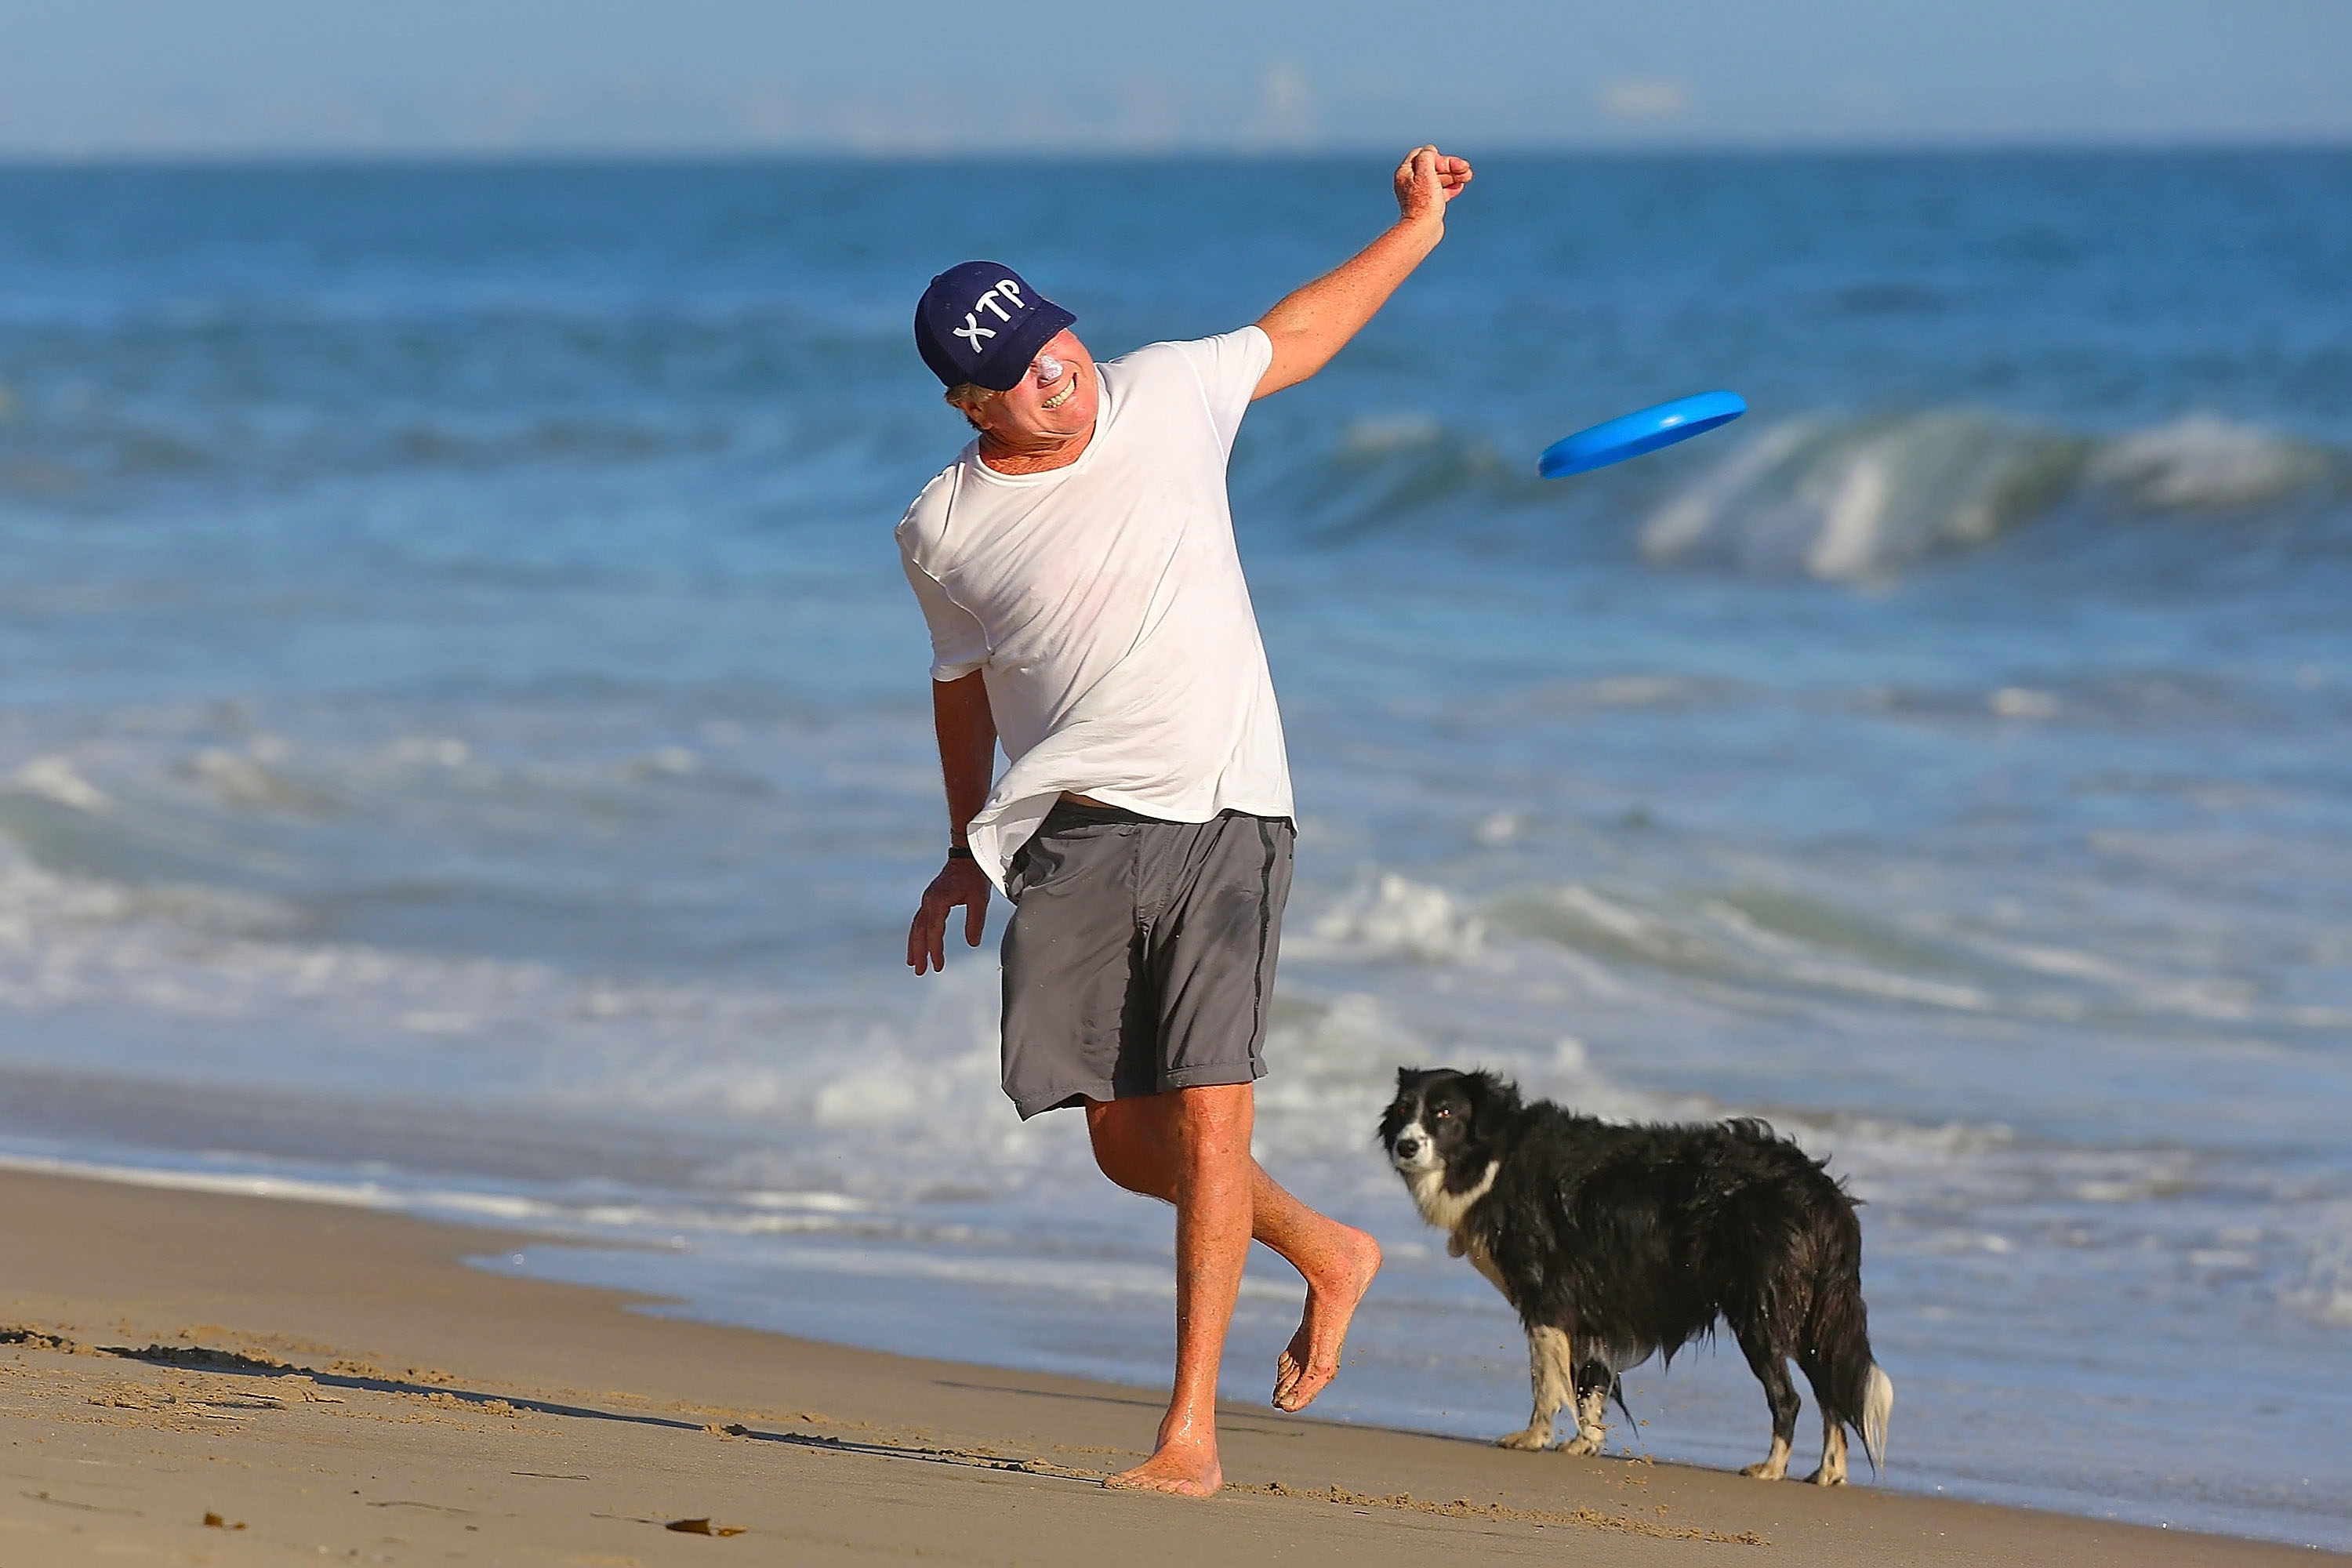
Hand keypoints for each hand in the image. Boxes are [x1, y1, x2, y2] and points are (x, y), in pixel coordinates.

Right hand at [907, 855, 991, 974]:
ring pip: (916, 926)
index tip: (938, 967)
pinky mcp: (931, 898)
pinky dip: (917, 934)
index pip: (934, 932)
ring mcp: (928, 899)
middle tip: (919, 971)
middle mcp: (928, 901)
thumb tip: (972, 944)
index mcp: (938, 902)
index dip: (935, 951)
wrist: (967, 855)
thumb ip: (975, 921)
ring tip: (913, 962)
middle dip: (918, 952)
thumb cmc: (974, 876)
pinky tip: (919, 942)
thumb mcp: (979, 899)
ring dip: (914, 945)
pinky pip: (920, 920)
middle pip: (919, 932)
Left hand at [1393, 145, 1472, 225]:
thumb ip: (1427, 157)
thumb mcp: (1426, 173)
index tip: (1446, 166)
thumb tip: (1430, 149)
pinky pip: (1440, 191)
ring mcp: (1419, 194)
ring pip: (1439, 178)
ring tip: (1468, 176)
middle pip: (1433, 166)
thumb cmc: (1424, 203)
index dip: (1438, 157)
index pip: (1423, 155)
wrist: (1423, 230)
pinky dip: (1450, 187)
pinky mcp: (1428, 204)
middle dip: (1450, 166)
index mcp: (1405, 173)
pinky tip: (1460, 187)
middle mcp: (1410, 182)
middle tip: (1466, 169)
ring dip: (1454, 175)